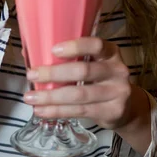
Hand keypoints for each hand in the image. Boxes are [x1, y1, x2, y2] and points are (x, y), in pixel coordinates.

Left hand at [23, 37, 137, 130]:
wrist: (127, 107)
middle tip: (32, 74)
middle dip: (54, 73)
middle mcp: (117, 70)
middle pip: (83, 71)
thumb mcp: (94, 63)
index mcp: (111, 52)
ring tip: (30, 97)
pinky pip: (80, 111)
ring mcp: (117, 92)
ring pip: (79, 94)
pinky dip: (58, 111)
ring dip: (51, 96)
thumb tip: (29, 51)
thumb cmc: (101, 79)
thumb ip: (70, 57)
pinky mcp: (112, 112)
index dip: (75, 47)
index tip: (53, 50)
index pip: (96, 45)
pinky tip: (42, 111)